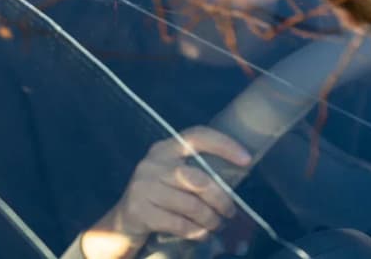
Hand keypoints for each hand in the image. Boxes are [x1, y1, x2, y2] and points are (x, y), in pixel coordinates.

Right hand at [78, 126, 251, 258]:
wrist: (122, 221)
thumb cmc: (159, 199)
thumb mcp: (172, 178)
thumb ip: (195, 172)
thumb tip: (238, 173)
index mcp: (163, 149)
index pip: (196, 137)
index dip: (223, 145)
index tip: (247, 159)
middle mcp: (152, 163)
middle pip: (199, 178)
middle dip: (221, 199)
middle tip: (230, 212)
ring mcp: (143, 186)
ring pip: (192, 205)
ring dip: (211, 220)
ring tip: (216, 225)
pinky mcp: (139, 210)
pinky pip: (180, 224)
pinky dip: (197, 232)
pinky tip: (201, 234)